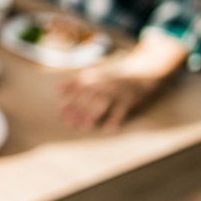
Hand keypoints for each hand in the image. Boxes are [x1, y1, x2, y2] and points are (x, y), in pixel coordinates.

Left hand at [58, 31, 186, 129]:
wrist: (142, 71)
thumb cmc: (113, 77)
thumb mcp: (95, 75)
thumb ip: (77, 83)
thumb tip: (58, 89)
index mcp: (95, 79)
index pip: (79, 91)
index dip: (70, 102)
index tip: (61, 113)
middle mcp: (104, 84)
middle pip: (88, 99)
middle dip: (78, 111)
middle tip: (69, 123)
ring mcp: (117, 92)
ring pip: (102, 104)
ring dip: (92, 115)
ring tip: (84, 126)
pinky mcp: (129, 99)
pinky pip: (121, 110)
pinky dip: (115, 119)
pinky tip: (108, 129)